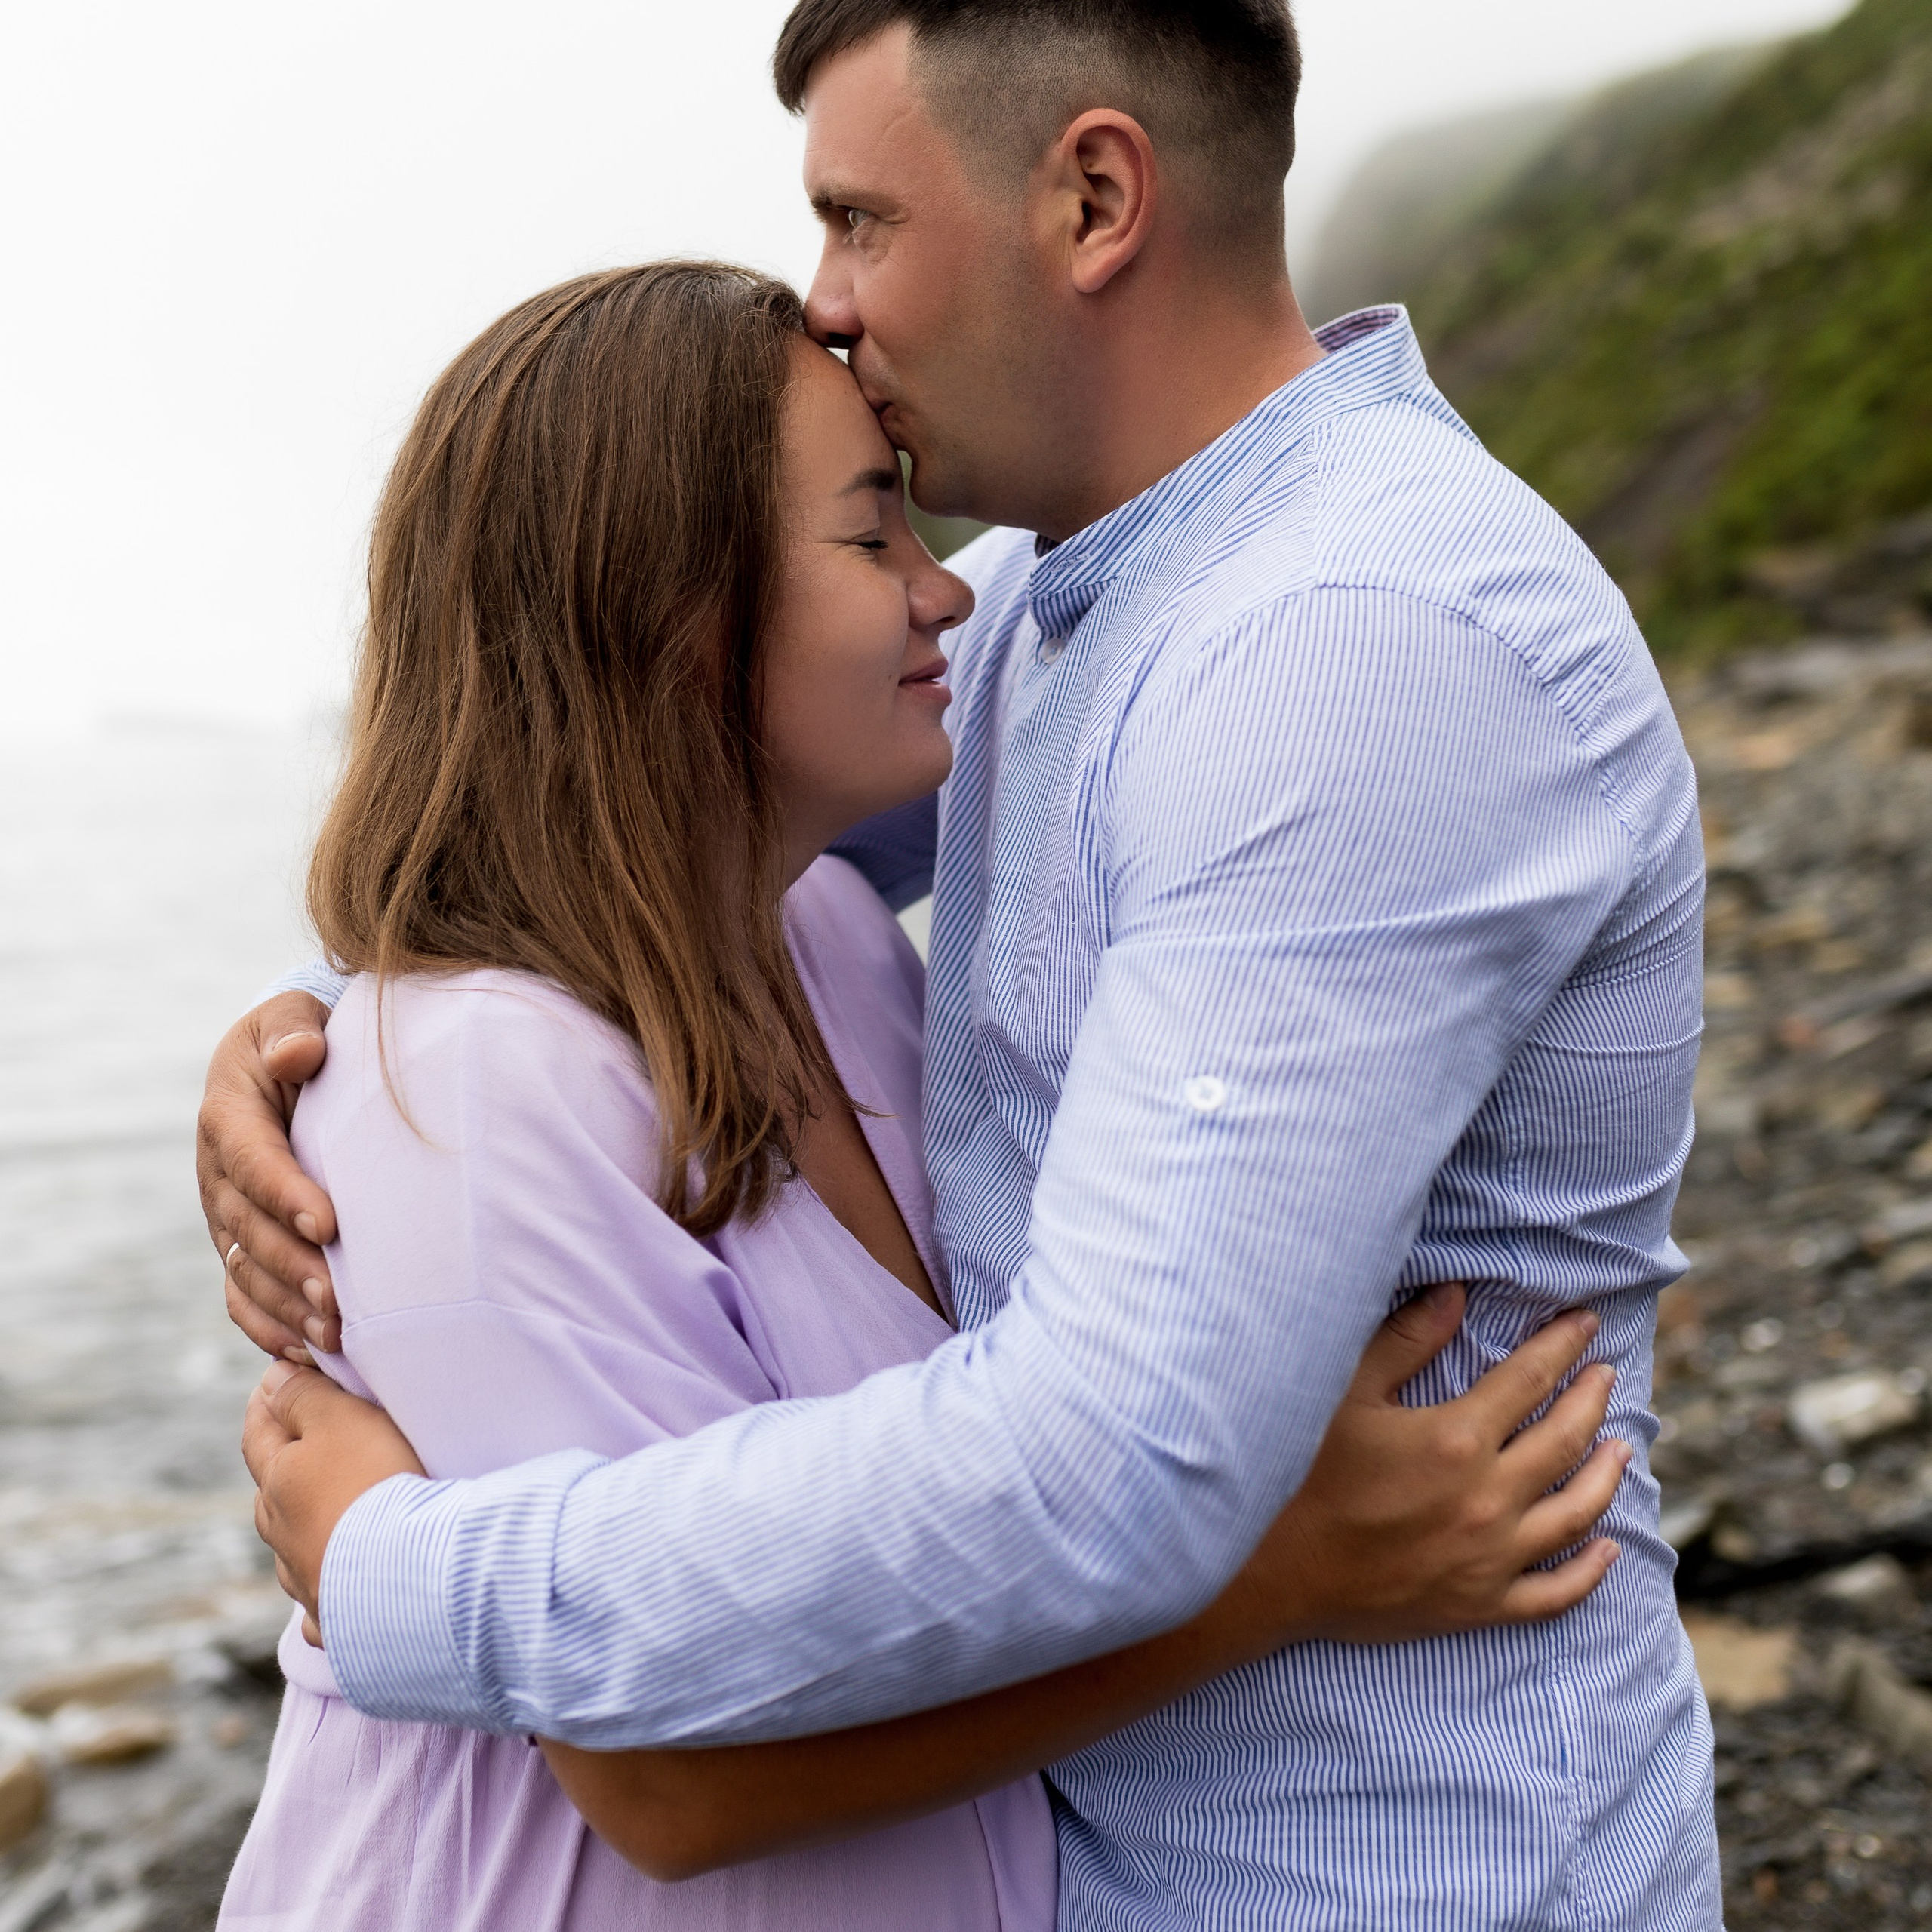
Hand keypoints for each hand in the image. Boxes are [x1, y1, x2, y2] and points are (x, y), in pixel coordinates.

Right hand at [199, 992, 340, 1360]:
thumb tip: (301, 1052)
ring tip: (335, 1335)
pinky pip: (244, 1297)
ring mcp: (226, 1219)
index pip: (254, 1161)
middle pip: (250, 1230)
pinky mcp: (241, 1248)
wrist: (286, 1064)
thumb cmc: (302, 1037)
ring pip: (247, 1272)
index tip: (328, 1225)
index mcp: (228, 1118)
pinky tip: (310, 1353)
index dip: (286, 1194)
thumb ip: (294, 1031)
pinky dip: (271, 1329)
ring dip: (288, 1308)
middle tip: (338, 1299)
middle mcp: (219, 1177)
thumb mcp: (292, 1016)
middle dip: (293, 1268)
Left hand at [241, 1360, 425, 1644]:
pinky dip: (326, 1589)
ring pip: (292, 1548)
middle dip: (283, 1467)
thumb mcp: (339, 1420)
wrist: (405, 1572)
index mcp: (277, 1483)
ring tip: (321, 1516)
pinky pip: (323, 1603)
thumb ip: (303, 1397)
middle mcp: (282, 1536)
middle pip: (271, 1493)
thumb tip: (271, 1379)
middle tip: (303, 1444)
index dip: (266, 1403)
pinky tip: (334, 1591)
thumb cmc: (372, 1484)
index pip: (259, 1434)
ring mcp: (307, 1579)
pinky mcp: (337, 1617)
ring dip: (302, 1529)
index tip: (272, 1380)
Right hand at [1220, 1284, 1626, 1650]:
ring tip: (1621, 1448)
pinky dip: (1588, 1573)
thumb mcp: (1345, 1393)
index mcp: (1457, 1440)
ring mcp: (1490, 1559)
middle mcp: (1488, 1500)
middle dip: (1592, 1399)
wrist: (1272, 1574)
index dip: (1562, 1346)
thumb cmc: (1301, 1474)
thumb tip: (1455, 1295)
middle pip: (1564, 1441)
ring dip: (1605, 1477)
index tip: (1586, 1323)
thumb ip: (1405, 1341)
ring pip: (1576, 1515)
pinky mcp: (1480, 1606)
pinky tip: (1607, 1551)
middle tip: (1607, 1374)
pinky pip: (1555, 1594)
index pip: (1530, 1379)